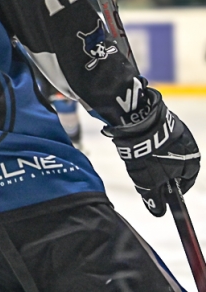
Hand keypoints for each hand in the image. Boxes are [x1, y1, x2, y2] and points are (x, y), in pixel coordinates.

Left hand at [103, 88, 199, 216]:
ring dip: (155, 156)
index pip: (187, 180)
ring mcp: (177, 130)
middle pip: (177, 164)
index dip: (174, 189)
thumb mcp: (149, 183)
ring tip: (141, 159)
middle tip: (148, 175)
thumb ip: (154, 198)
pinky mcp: (163, 119)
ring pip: (166, 150)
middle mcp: (189, 144)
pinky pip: (158, 137)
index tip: (163, 193)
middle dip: (163, 172)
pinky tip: (139, 145)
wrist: (139, 122)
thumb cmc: (149, 155)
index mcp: (193, 161)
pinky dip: (149, 143)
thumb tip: (158, 212)